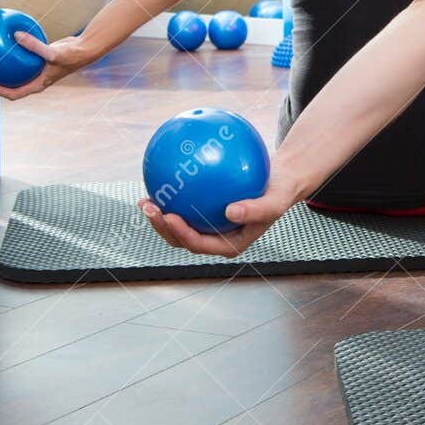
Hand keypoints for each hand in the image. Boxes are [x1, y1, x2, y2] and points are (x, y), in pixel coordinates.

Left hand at [0, 32, 93, 99]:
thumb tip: (14, 34)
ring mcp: (38, 70)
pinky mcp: (40, 59)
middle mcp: (36, 79)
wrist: (85, 49)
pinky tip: (7, 39)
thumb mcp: (52, 53)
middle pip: (12, 84)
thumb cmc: (71, 55)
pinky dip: (15, 51)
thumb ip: (34, 45)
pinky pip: (23, 56)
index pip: (14, 93)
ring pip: (17, 71)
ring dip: (5, 67)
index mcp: (38, 84)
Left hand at [139, 162, 305, 256]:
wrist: (279, 183)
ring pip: (177, 225)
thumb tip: (230, 212)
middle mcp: (214, 238)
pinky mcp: (203, 212)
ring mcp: (207, 226)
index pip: (199, 244)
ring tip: (145, 199)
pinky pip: (183, 205)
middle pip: (182, 239)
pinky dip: (171, 197)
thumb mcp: (275, 202)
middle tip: (151, 207)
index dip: (181, 234)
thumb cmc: (279, 193)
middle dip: (162, 227)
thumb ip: (257, 210)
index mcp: (229, 243)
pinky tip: (159, 180)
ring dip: (158, 215)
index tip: (170, 216)